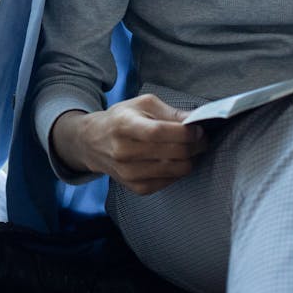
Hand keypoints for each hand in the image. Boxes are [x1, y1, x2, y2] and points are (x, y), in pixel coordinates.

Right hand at [49, 94, 207, 195]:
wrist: (92, 142)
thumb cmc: (120, 119)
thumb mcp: (141, 104)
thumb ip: (170, 112)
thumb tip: (196, 120)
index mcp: (124, 125)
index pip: (159, 132)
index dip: (185, 132)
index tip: (198, 129)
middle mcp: (124, 151)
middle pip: (173, 153)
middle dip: (195, 145)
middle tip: (200, 138)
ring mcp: (129, 173)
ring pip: (177, 169)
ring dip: (190, 158)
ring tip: (189, 148)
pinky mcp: (136, 188)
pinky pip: (170, 181)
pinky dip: (178, 170)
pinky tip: (174, 160)